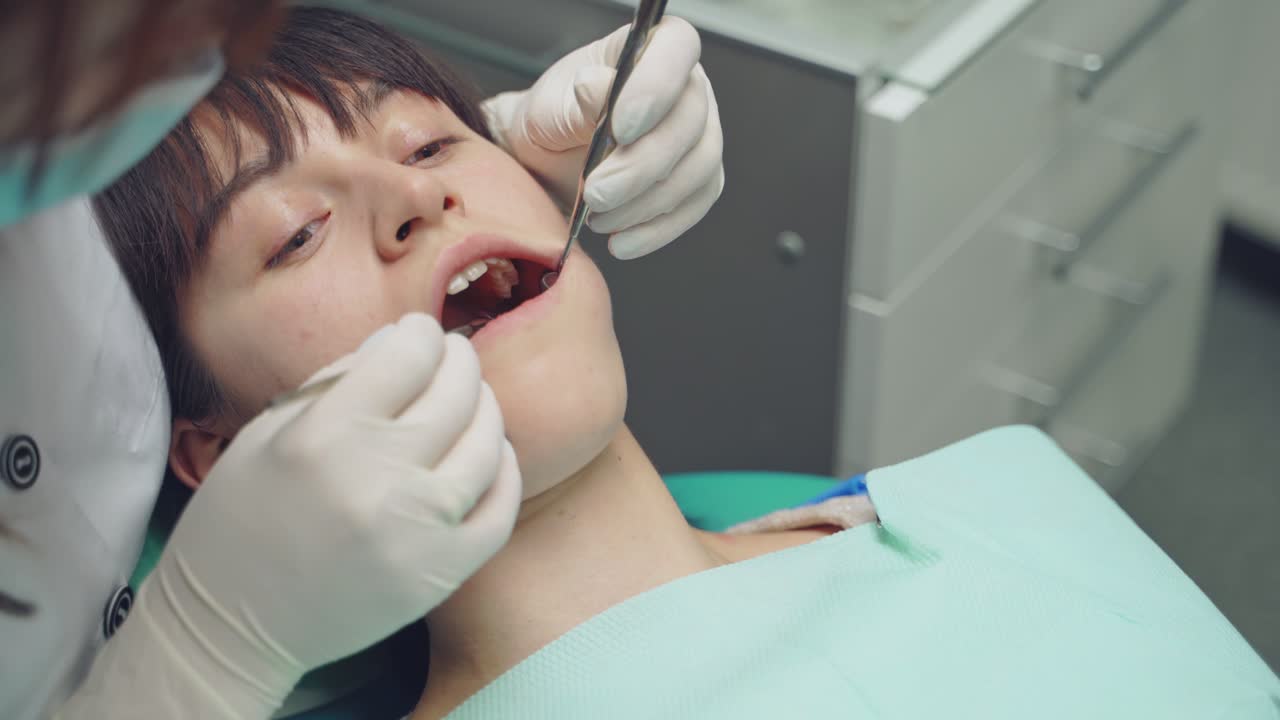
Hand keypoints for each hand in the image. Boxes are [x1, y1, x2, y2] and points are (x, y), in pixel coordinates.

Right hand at [57, 313, 520, 718]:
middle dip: (459, 362)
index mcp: (322, 437)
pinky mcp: (440, 574)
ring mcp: (414, 531)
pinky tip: (489, 455)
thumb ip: (336, 378)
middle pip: (455, 394)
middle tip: (454, 357)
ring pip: (487, 445)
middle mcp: (375, 480)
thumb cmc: (241, 518)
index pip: (407, 356)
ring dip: (485, 410)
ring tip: (471, 401)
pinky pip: (500, 510)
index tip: (419, 333)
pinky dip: (504, 473)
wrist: (230, 627)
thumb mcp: (266, 431)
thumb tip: (400, 337)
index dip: (421, 333)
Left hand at [484, 16, 723, 259]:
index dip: (656, 88)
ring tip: (599, 218)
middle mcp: (688, 87)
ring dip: (647, 203)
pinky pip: (694, 206)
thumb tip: (596, 87)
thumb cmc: (553, 121)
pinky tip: (622, 241)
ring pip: (698, 170)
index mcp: (654, 47)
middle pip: (690, 123)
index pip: (676, 49)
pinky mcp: (699, 180)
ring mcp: (700, 135)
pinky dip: (657, 229)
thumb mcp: (551, 106)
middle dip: (642, 166)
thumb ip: (578, 100)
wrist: (548, 161)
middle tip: (596, 193)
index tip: (620, 127)